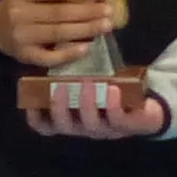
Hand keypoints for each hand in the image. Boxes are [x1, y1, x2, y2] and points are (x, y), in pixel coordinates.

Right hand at [0, 0, 110, 69]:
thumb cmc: (21, 5)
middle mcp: (19, 14)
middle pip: (58, 13)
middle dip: (86, 12)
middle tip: (108, 11)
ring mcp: (22, 37)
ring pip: (58, 33)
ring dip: (85, 30)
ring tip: (105, 26)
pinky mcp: (25, 56)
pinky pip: (51, 57)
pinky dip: (69, 53)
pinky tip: (87, 48)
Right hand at [22, 77, 167, 141]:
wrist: (146, 105)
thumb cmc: (110, 90)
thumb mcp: (88, 81)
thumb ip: (72, 74)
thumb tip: (55, 47)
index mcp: (73, 119)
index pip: (47, 126)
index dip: (36, 118)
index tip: (29, 102)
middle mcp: (85, 128)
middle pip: (64, 127)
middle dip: (59, 109)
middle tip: (58, 88)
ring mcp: (106, 130)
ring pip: (90, 125)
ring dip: (86, 104)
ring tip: (88, 83)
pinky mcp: (128, 127)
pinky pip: (118, 120)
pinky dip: (113, 106)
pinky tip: (112, 89)